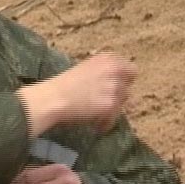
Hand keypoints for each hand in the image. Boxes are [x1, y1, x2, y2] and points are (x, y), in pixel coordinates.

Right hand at [18, 52, 135, 134]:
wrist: (53, 98)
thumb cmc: (63, 83)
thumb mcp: (86, 68)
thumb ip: (103, 71)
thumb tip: (116, 81)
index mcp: (108, 58)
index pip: (131, 69)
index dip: (123, 80)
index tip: (115, 88)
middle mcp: (114, 70)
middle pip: (127, 87)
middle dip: (118, 95)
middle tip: (103, 102)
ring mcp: (114, 87)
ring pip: (122, 102)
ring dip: (112, 109)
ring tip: (97, 114)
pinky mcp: (111, 105)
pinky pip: (114, 117)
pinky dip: (105, 123)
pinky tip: (95, 125)